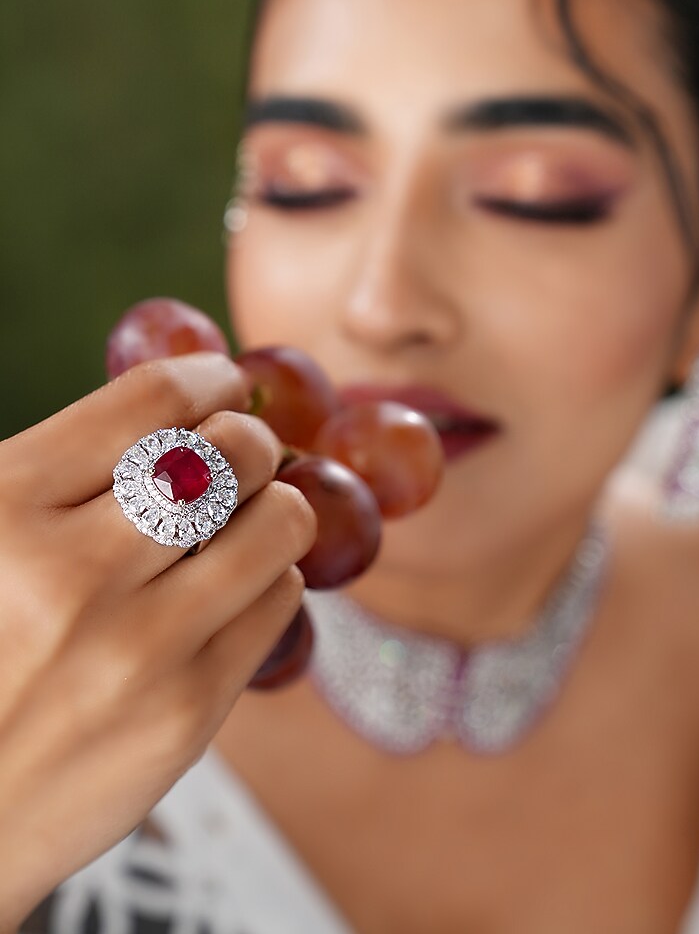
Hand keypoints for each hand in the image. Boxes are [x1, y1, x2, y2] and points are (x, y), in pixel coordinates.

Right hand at [0, 353, 315, 926]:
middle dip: (250, 440)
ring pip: (275, 523)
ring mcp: (137, 648)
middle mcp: (70, 573)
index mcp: (3, 506)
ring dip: (277, 506)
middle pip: (228, 453)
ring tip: (254, 517)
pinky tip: (239, 588)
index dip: (205, 377)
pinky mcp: (188, 713)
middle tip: (243, 452)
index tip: (221, 381)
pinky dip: (274, 579)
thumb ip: (59, 473)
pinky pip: (279, 603)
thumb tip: (177, 406)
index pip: (150, 402)